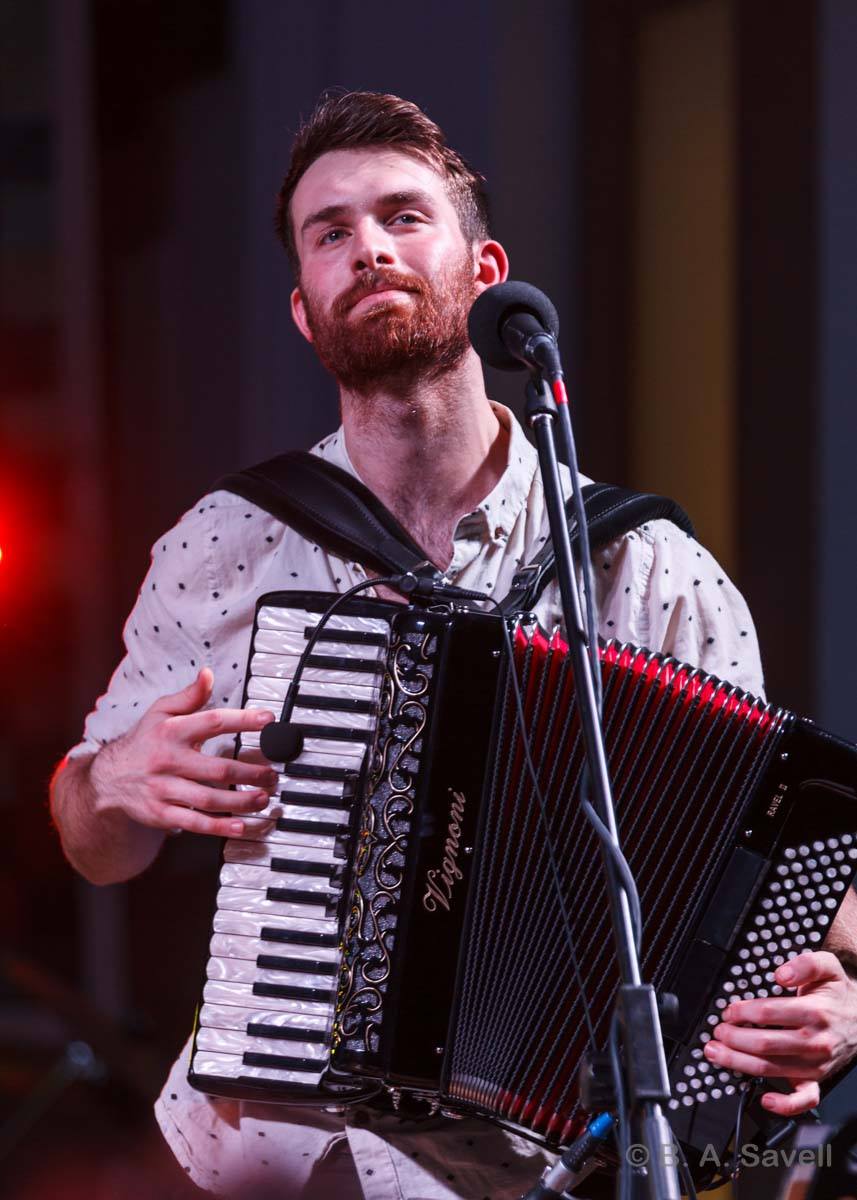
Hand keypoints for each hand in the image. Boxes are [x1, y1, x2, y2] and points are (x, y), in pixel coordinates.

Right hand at [90, 668, 277, 836]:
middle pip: (217, 769)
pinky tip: (241, 825)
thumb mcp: (160, 712)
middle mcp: (168, 761)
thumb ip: (189, 696)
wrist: (108, 779)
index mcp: (172, 731)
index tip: (269, 720)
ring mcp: (164, 789)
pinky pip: (194, 822)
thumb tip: (208, 674)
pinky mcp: (161, 814)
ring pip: (209, 799)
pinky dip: (219, 826)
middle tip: (271, 774)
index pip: (214, 722)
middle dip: (250, 773)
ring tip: (263, 797)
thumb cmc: (144, 742)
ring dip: (241, 801)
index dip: (244, 720)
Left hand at [704, 949, 856, 1115]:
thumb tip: (781, 974)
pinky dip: (784, 1104)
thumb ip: (804, 965)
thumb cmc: (837, 994)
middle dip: (733, 1039)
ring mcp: (815, 1064)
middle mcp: (815, 1041)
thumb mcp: (826, 967)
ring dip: (739, 1063)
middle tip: (717, 1032)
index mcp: (815, 1012)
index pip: (769, 1013)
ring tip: (717, 1054)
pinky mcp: (817, 1079)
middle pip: (765, 1044)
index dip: (742, 1012)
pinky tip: (765, 1099)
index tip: (729, 1011)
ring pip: (772, 1068)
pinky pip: (803, 1099)